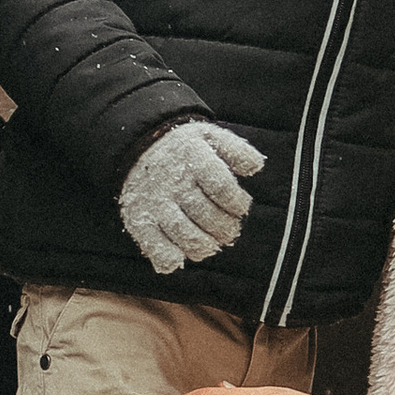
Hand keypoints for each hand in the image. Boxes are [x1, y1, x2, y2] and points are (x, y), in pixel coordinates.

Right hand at [117, 121, 263, 274]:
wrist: (137, 146)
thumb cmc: (184, 148)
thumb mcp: (209, 136)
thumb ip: (236, 150)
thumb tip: (257, 167)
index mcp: (192, 156)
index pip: (221, 186)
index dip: (236, 202)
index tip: (240, 207)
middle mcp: (172, 179)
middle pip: (205, 213)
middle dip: (224, 228)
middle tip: (229, 231)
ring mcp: (154, 201)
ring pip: (182, 231)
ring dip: (203, 245)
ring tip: (211, 244)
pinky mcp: (138, 218)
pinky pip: (152, 243)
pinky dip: (167, 256)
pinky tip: (178, 258)